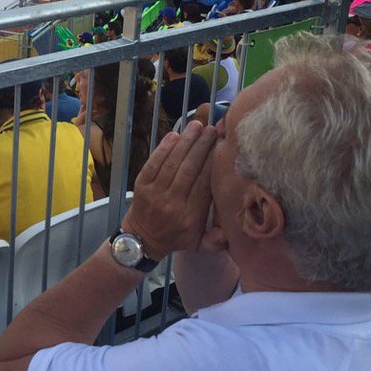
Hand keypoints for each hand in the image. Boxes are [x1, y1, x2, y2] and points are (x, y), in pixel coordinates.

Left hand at [121, 121, 217, 259]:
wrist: (142, 238)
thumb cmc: (176, 236)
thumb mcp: (198, 244)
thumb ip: (215, 241)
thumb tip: (228, 233)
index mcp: (190, 217)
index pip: (204, 185)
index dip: (212, 163)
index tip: (221, 146)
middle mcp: (172, 203)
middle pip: (189, 170)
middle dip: (201, 147)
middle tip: (212, 129)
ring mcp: (155, 193)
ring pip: (172, 163)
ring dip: (185, 142)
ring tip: (197, 125)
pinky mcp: (141, 185)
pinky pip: (154, 163)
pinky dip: (164, 148)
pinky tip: (175, 134)